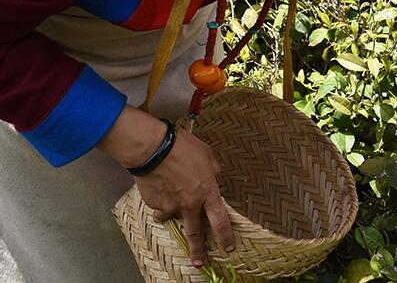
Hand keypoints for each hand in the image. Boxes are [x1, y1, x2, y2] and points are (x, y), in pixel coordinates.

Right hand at [97, 106, 235, 266]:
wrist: (153, 148)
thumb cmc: (183, 147)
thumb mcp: (207, 155)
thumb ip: (213, 170)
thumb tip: (214, 177)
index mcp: (208, 191)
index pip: (220, 220)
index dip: (225, 236)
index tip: (228, 248)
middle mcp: (191, 203)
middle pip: (196, 232)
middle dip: (198, 250)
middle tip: (199, 263)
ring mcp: (172, 206)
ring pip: (173, 218)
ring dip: (171, 215)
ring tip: (167, 205)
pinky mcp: (155, 204)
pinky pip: (159, 206)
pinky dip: (159, 200)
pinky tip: (157, 185)